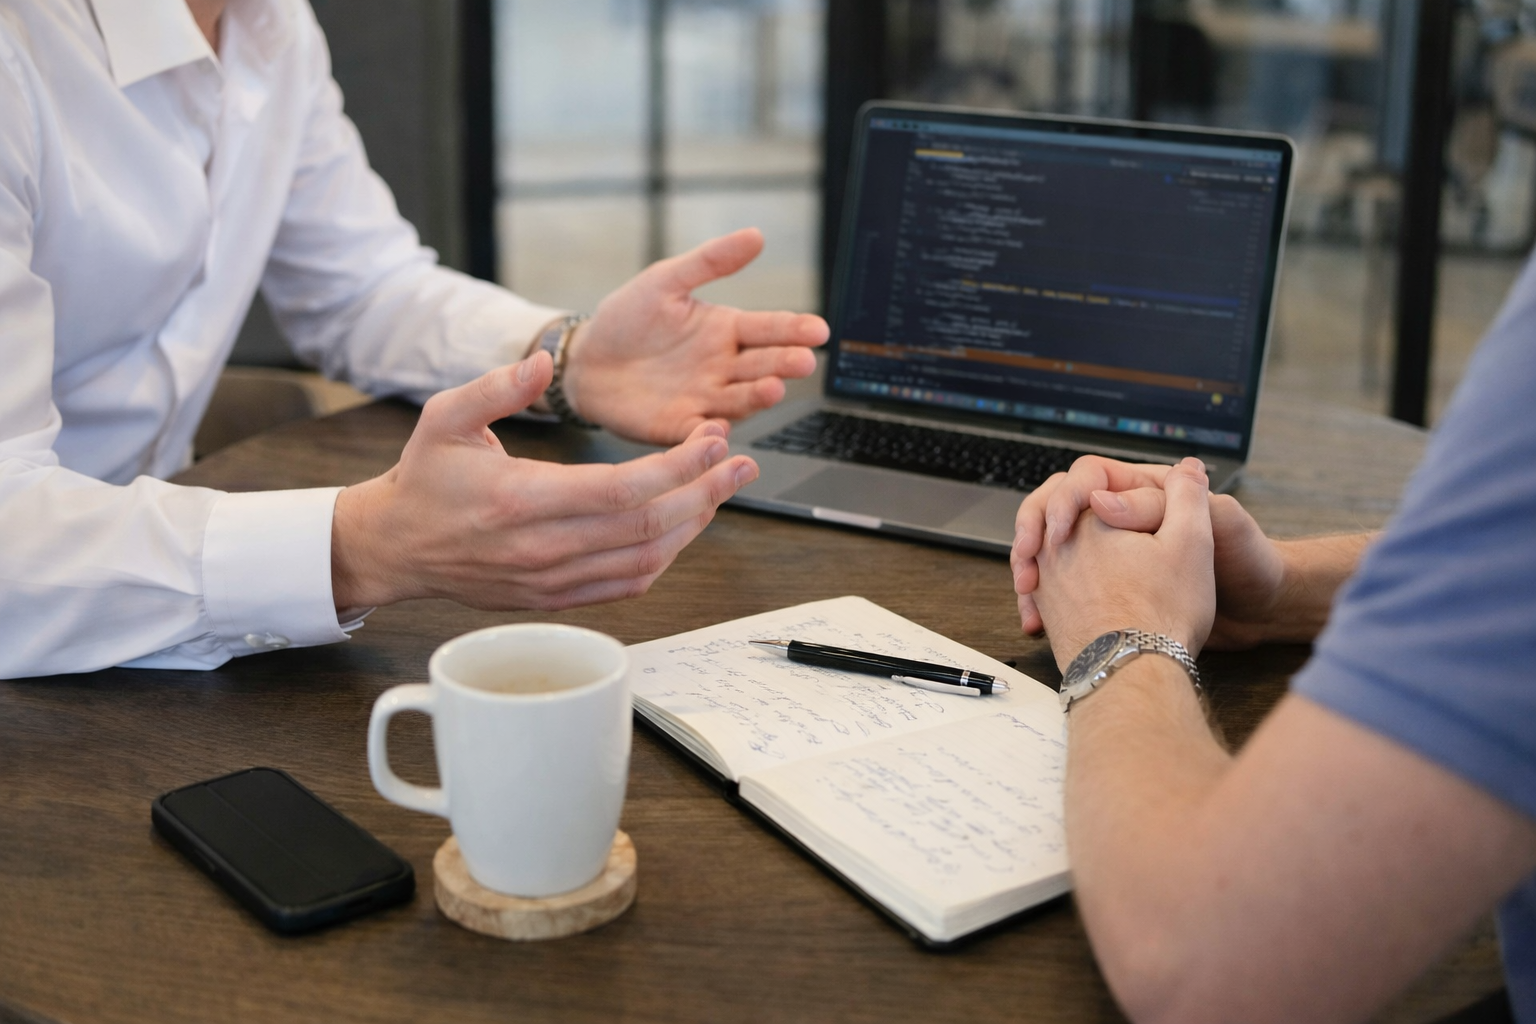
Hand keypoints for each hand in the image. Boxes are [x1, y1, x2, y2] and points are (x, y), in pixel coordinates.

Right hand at [331, 351, 757, 610]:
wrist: (398, 547)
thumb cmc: (426, 480)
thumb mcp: (444, 418)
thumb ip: (497, 387)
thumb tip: (542, 361)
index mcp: (520, 499)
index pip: (621, 489)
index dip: (678, 466)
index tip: (712, 439)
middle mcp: (542, 547)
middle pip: (647, 526)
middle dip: (705, 491)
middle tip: (739, 461)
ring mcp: (552, 580)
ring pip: (647, 559)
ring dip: (695, 524)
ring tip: (723, 487)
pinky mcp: (558, 598)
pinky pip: (628, 584)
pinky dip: (666, 556)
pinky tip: (685, 525)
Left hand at [561, 228, 828, 443]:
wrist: (585, 361)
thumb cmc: (627, 320)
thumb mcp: (666, 281)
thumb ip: (711, 261)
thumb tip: (756, 235)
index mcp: (726, 331)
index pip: (769, 329)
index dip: (795, 329)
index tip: (818, 330)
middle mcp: (723, 368)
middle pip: (763, 365)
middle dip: (785, 363)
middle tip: (804, 361)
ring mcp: (704, 399)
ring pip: (740, 399)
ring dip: (758, 396)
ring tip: (773, 388)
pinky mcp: (678, 426)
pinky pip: (699, 432)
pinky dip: (709, 434)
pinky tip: (719, 427)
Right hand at [1011, 455, 1285, 648]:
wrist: (1260, 614)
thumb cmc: (1248, 562)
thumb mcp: (1218, 523)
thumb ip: (1171, 501)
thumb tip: (1104, 499)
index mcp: (1146, 492)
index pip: (1088, 477)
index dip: (1065, 498)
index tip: (1061, 530)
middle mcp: (1123, 519)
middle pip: (1056, 509)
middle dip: (1032, 531)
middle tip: (1027, 561)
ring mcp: (1112, 553)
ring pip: (1051, 548)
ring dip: (1032, 567)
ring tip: (1028, 591)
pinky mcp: (1110, 587)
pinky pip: (1062, 584)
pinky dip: (1045, 600)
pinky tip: (1039, 620)